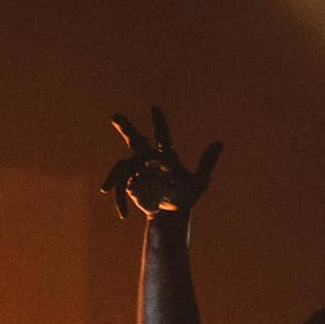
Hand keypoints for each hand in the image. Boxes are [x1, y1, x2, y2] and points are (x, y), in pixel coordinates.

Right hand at [100, 105, 222, 219]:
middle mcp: (149, 159)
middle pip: (136, 142)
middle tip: (114, 117)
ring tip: (105, 188)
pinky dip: (121, 201)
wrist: (171, 213)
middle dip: (126, 130)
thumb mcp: (200, 182)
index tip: (155, 108)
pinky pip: (121, 187)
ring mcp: (138, 170)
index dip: (159, 122)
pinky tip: (124, 215)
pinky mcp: (130, 183)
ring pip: (123, 168)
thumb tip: (219, 142)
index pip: (162, 136)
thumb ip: (207, 162)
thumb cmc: (187, 196)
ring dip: (113, 177)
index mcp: (166, 155)